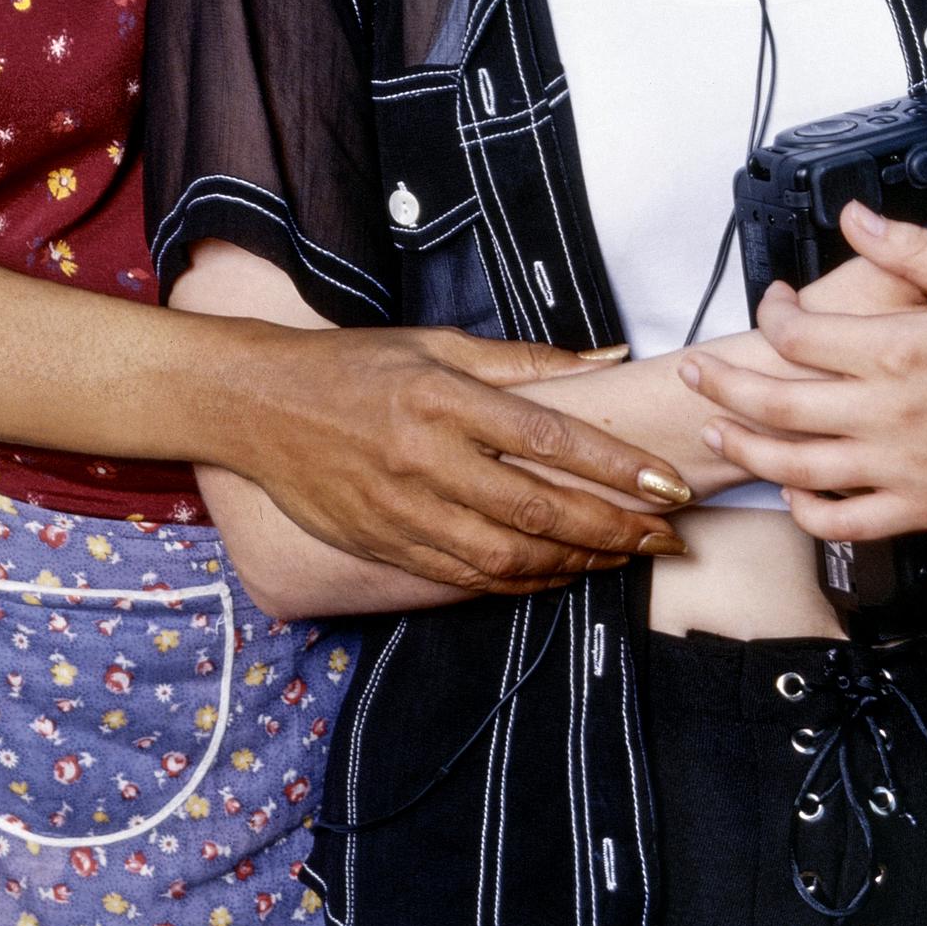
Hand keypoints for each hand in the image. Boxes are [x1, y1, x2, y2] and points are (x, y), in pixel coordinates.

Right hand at [231, 321, 686, 594]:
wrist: (259, 406)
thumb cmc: (356, 364)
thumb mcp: (436, 342)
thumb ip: (525, 359)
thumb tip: (607, 358)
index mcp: (444, 399)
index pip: (550, 440)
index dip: (616, 467)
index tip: (667, 483)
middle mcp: (427, 459)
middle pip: (539, 509)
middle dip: (615, 529)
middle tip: (667, 536)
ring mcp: (404, 510)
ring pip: (509, 556)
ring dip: (578, 563)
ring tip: (625, 558)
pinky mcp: (387, 546)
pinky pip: (467, 577)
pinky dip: (523, 583)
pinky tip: (560, 575)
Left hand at [681, 206, 926, 540]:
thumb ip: (912, 246)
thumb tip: (852, 218)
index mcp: (900, 349)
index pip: (800, 334)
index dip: (772, 313)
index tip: (773, 302)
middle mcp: (889, 413)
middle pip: (777, 403)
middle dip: (723, 384)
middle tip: (692, 369)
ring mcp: (900, 468)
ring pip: (797, 467)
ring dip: (745, 448)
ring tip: (715, 430)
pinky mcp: (919, 511)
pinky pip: (844, 523)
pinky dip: (805, 510)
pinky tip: (789, 489)